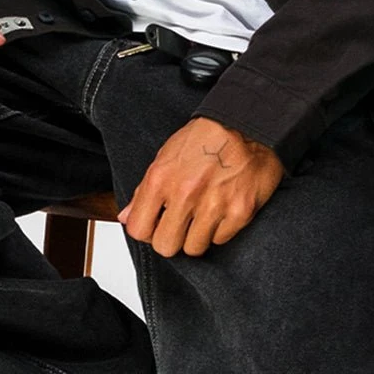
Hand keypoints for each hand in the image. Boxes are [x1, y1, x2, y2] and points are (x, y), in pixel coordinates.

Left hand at [117, 117, 286, 257]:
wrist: (248, 124)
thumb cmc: (206, 137)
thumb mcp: (166, 155)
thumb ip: (144, 190)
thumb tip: (126, 217)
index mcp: (161, 178)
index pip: (138, 229)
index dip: (147, 231)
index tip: (156, 225)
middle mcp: (186, 193)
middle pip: (166, 246)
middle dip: (172, 239)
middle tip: (181, 225)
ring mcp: (214, 205)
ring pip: (194, 248)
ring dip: (197, 236)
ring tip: (203, 215)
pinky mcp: (240, 212)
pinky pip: (220, 240)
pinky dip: (220, 229)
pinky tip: (222, 209)